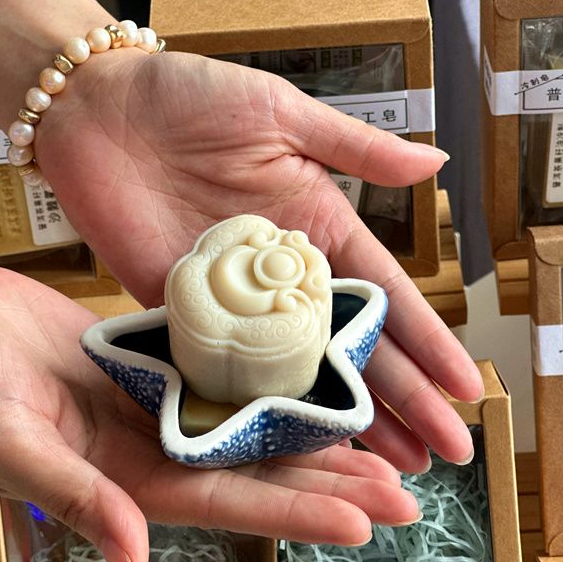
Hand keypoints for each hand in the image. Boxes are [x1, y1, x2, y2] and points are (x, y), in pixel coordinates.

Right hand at [0, 265, 421, 561]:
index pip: (227, 504)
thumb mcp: (6, 443)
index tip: (361, 520)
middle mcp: (151, 448)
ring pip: (252, 427)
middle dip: (329, 485)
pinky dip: (271, 381)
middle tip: (400, 492)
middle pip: (257, 472)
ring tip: (379, 449)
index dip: (295, 513)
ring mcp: (156, 406)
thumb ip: (74, 499)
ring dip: (313, 438)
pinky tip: (310, 382)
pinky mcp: (155, 363)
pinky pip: (224, 374)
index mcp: (123, 481)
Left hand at [39, 50, 482, 470]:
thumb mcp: (282, 114)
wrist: (96, 110)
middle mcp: (283, 277)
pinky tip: (296, 446)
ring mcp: (235, 304)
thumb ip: (355, 147)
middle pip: (355, 350)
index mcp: (318, 229)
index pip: (387, 298)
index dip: (428, 344)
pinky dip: (262, 410)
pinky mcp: (182, 316)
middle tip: (443, 453)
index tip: (466, 388)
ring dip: (344, 420)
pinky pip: (228, 371)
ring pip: (300, 374)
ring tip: (391, 464)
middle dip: (403, 401)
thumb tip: (438, 159)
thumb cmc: (191, 96)